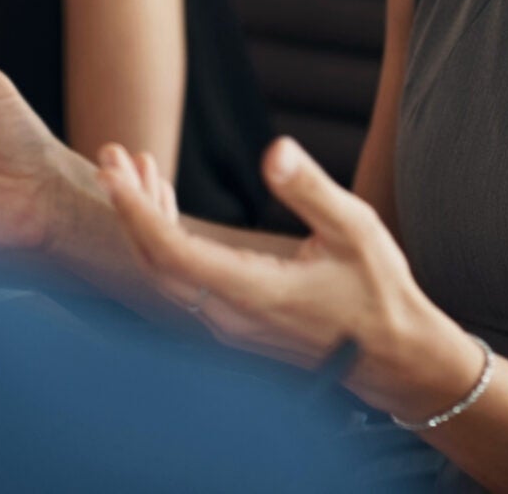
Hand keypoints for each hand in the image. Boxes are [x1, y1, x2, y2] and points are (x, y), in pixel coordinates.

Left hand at [100, 136, 481, 421]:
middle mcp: (230, 316)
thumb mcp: (355, 229)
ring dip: (146, 220)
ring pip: (166, 272)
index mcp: (253, 292)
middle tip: (111, 155)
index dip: (137, 212)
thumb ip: (310, 189)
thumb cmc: (379, 292)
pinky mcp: (235, 323)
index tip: (113, 173)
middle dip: (129, 207)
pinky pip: (182, 280)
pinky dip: (166, 238)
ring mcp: (229, 324)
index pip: (172, 254)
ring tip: (136, 167)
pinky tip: (166, 205)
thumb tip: (274, 150)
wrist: (395, 356)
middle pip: (156, 263)